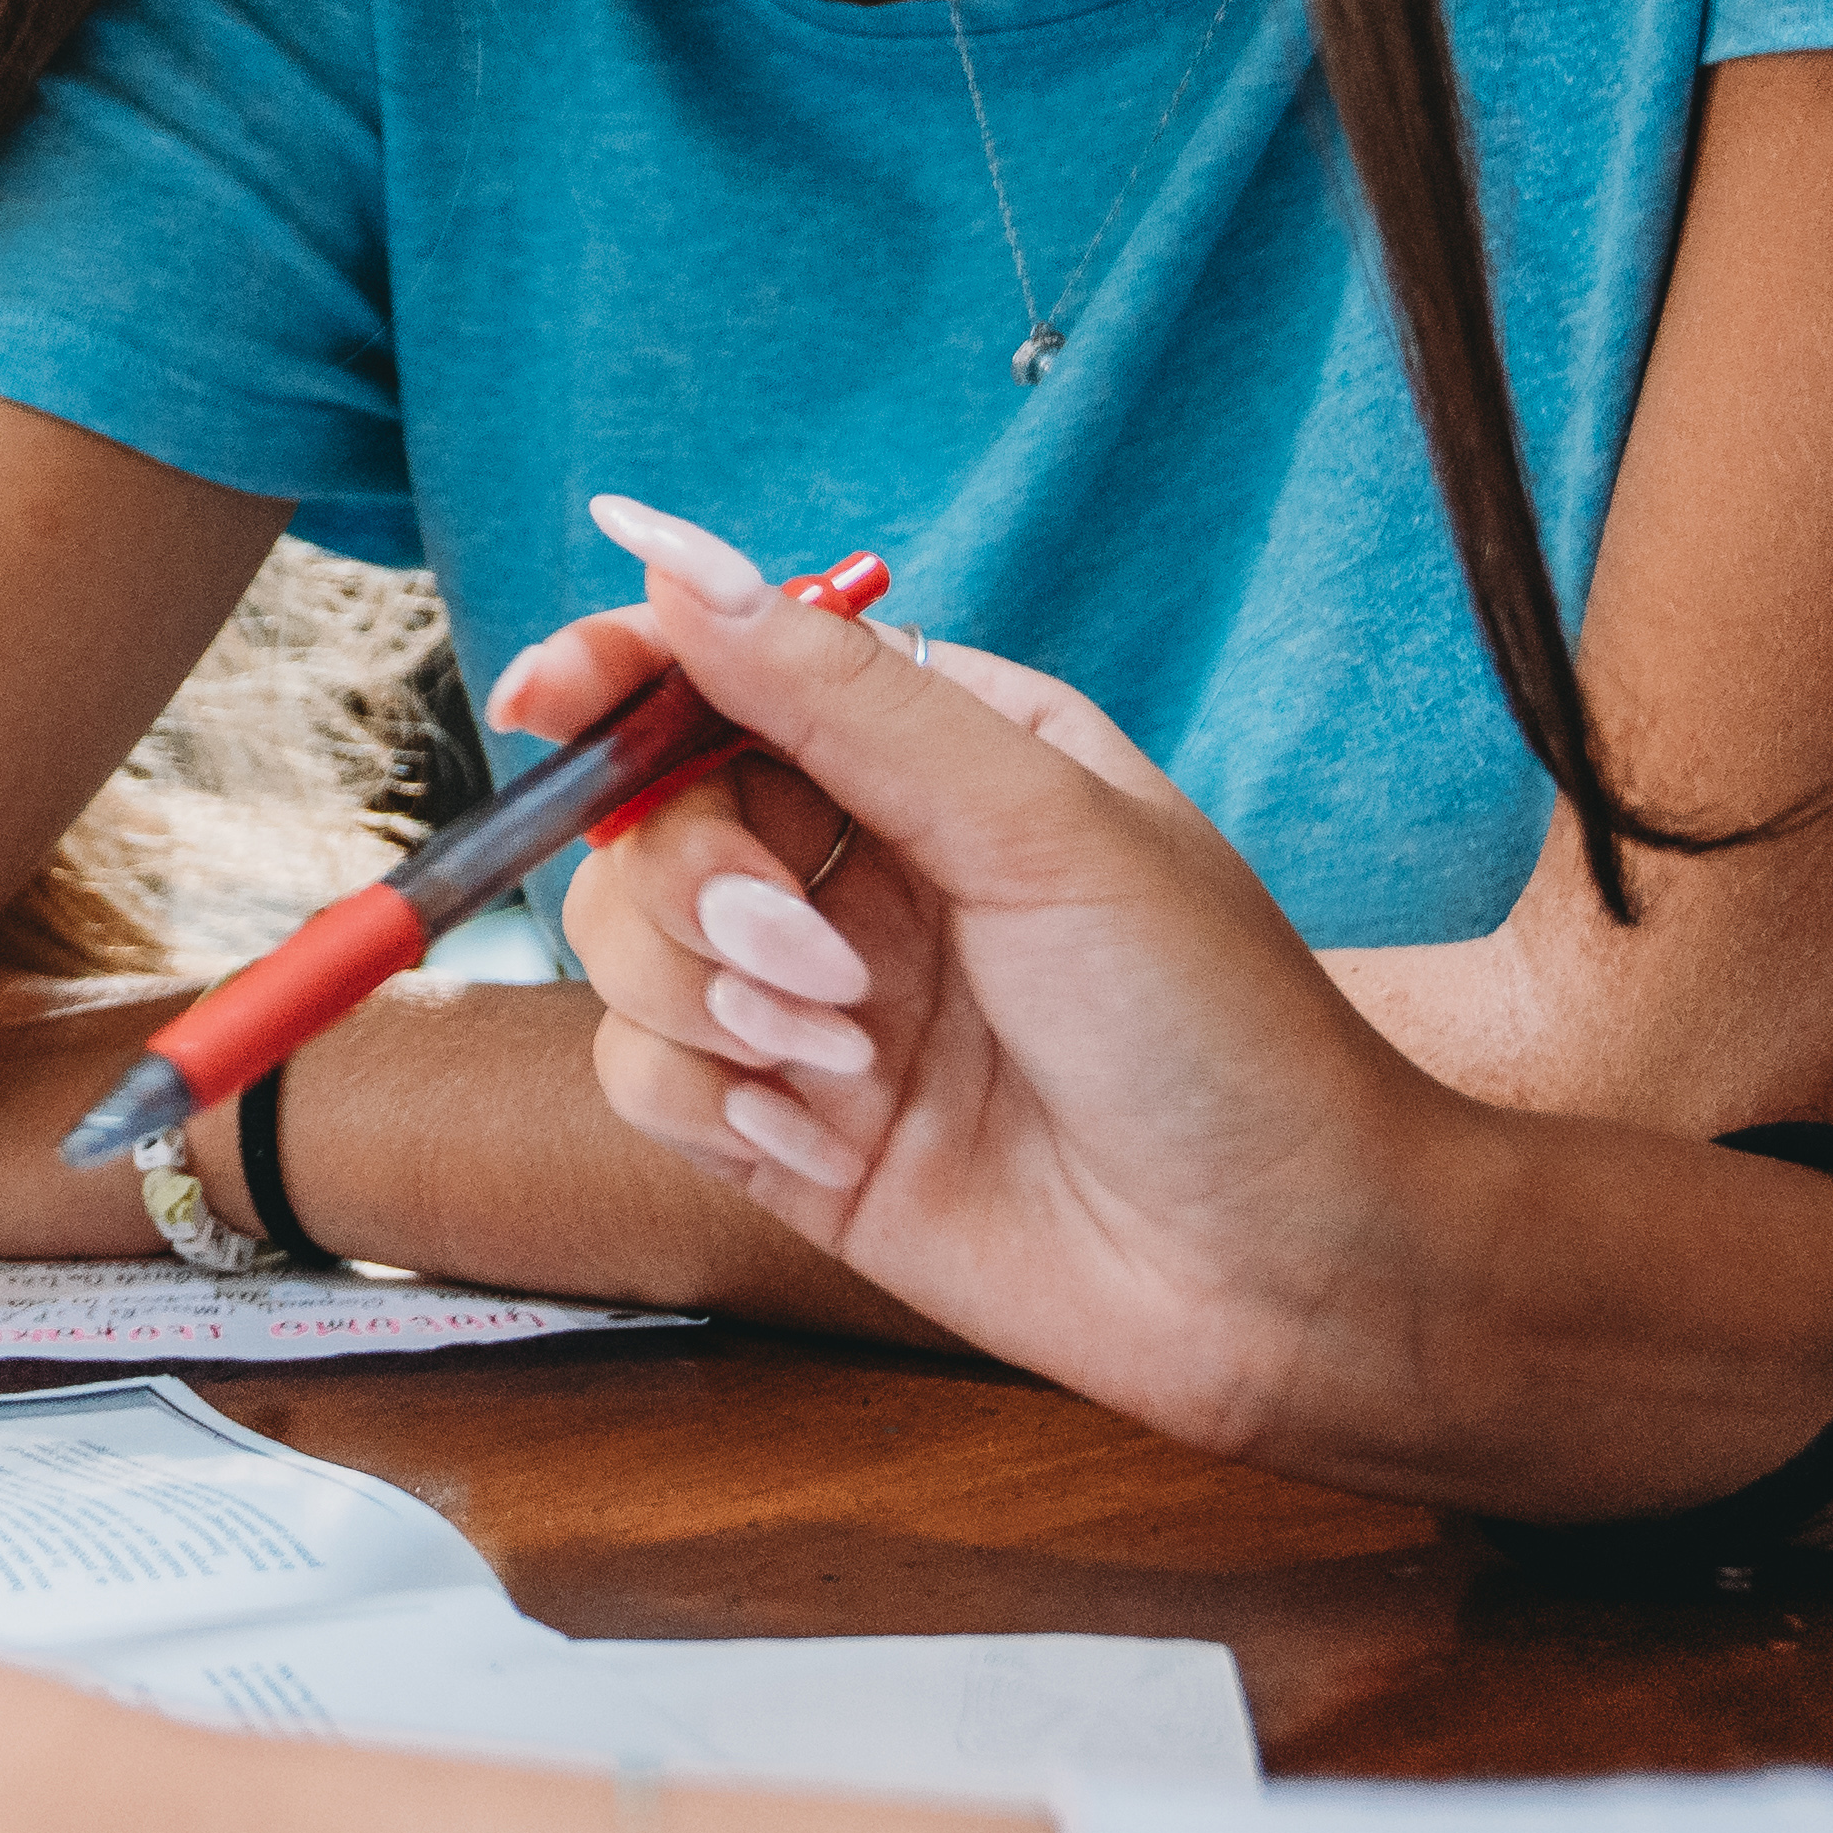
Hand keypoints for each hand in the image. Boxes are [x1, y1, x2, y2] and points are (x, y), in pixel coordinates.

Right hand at [524, 521, 1450, 1463]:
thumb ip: (843, 698)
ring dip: (706, 1001)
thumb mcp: (1038, 825)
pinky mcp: (786, 1135)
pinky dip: (711, 1104)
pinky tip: (827, 1142)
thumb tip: (678, 559)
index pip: (727, 671)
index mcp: (936, 750)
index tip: (548, 695)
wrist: (1284, 1273)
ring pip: (622, 947)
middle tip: (811, 960)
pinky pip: (645, 1079)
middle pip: (649, 815)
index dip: (620, 670)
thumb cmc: (1218, 1027)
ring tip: (846, 1062)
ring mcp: (816, 1002)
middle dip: (697, 883)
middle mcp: (861, 864)